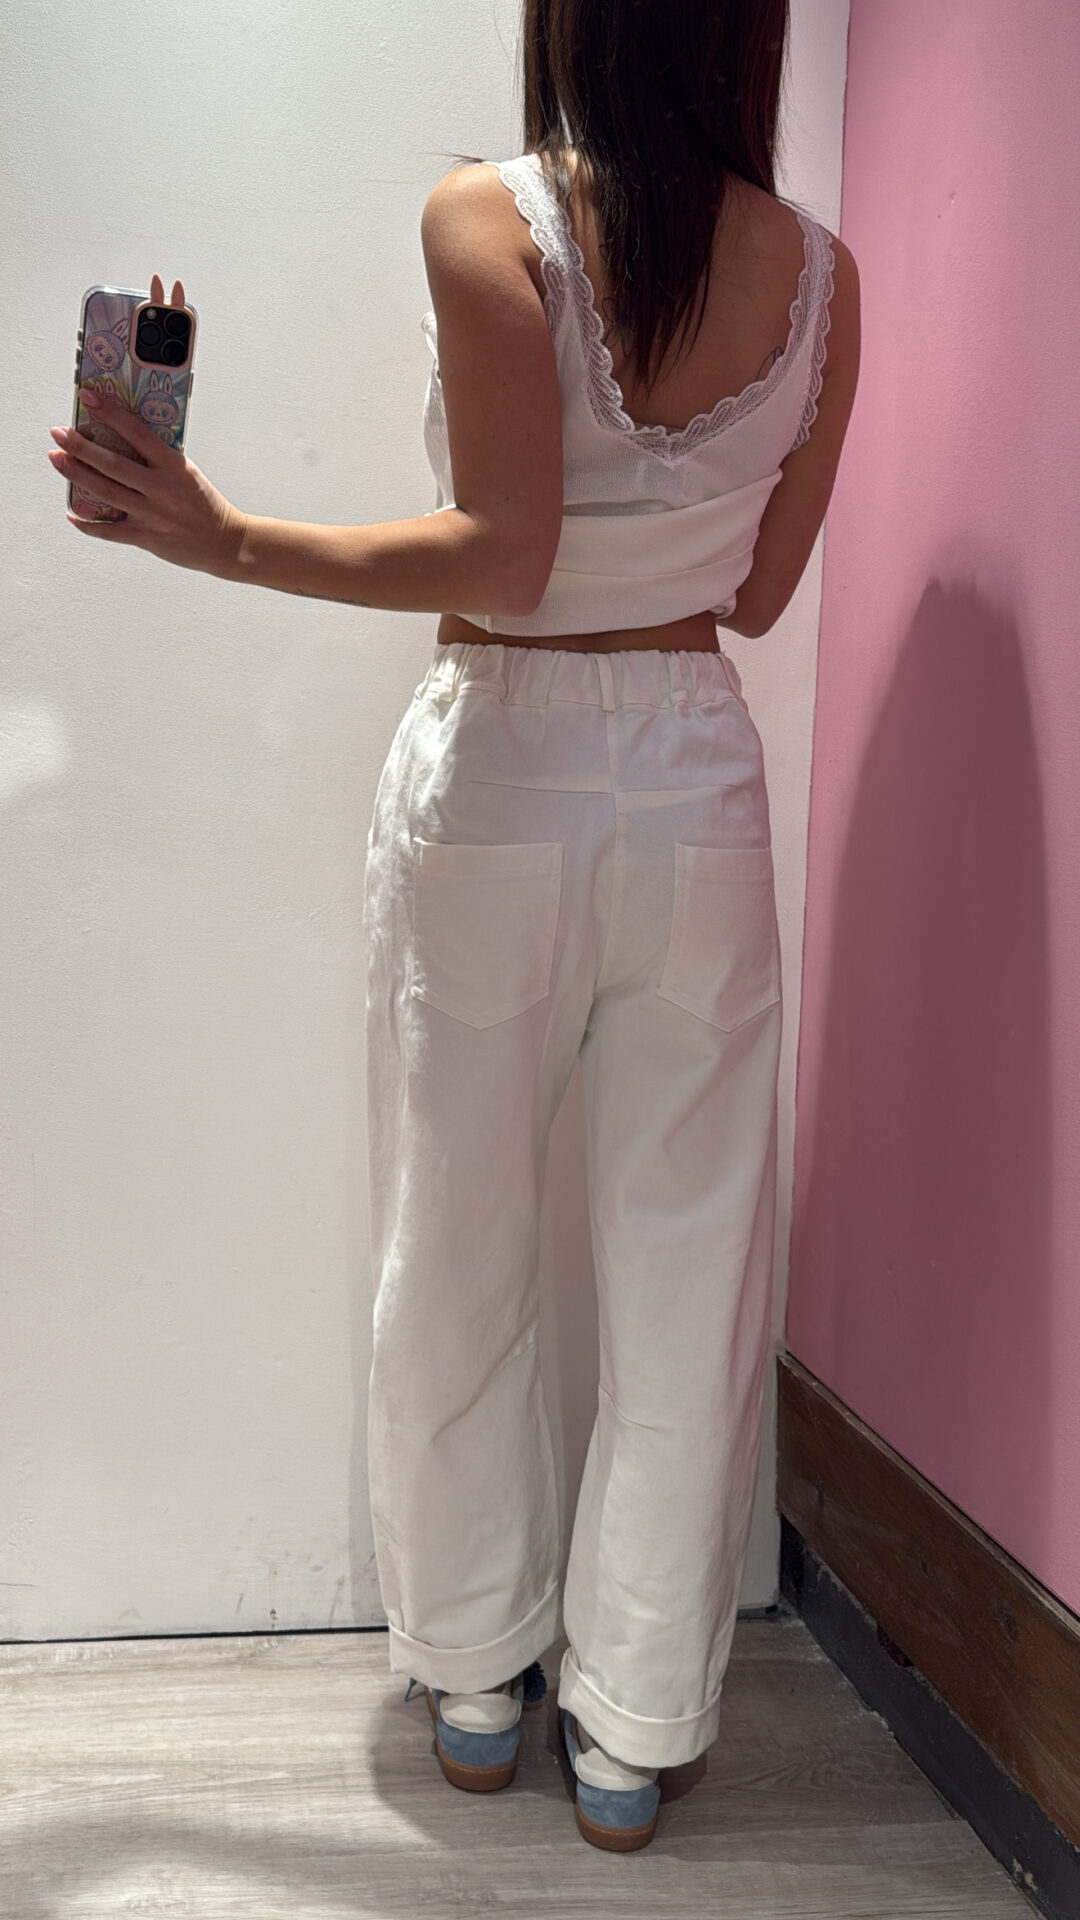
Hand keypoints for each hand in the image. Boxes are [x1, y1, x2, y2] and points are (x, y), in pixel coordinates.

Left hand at [49, 274, 247, 579]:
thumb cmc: (205, 504)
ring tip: (57, 459)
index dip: (109, 412)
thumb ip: (158, 459)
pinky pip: (110, 531)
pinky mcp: (146, 537)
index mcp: (173, 466)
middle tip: (59, 432)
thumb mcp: (187, 472)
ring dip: (77, 474)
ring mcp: (151, 514)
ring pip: (105, 492)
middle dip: (80, 446)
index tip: (88, 397)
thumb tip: (122, 440)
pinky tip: (72, 514)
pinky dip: (89, 524)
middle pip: (112, 464)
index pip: (136, 432)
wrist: (225, 542)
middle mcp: (160, 488)